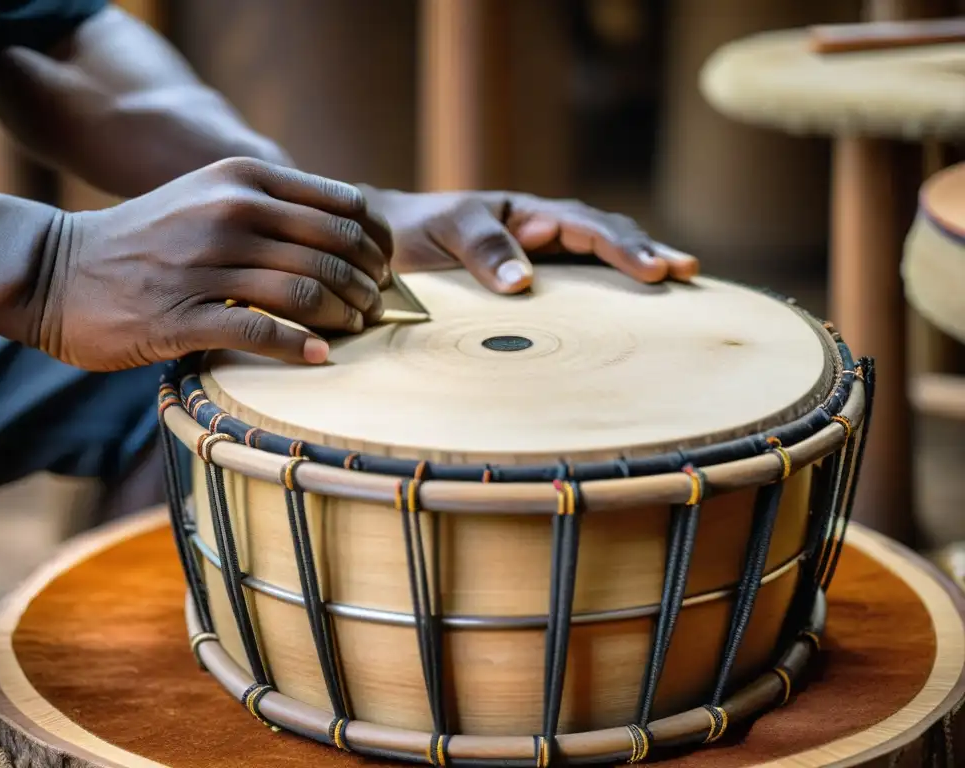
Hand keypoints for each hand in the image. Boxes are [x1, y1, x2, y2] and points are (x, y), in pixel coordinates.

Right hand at [30, 158, 391, 370]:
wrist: (57, 270)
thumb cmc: (148, 240)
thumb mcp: (209, 196)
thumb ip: (271, 205)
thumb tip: (348, 233)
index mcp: (243, 179)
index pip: (344, 207)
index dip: (376, 243)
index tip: (384, 270)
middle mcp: (229, 213)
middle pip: (334, 249)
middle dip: (367, 284)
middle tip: (374, 307)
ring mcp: (205, 264)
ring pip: (307, 290)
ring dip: (343, 317)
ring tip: (353, 329)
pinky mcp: (182, 318)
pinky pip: (262, 332)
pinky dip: (300, 348)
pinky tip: (318, 357)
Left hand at [364, 189, 697, 292]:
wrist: (385, 247)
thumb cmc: (415, 233)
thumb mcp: (445, 231)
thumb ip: (481, 248)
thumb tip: (525, 282)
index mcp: (527, 215)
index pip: (587, 227)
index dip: (622, 247)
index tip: (653, 271)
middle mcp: (542, 236)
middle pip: (608, 238)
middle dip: (647, 253)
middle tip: (686, 272)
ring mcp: (541, 263)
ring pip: (599, 264)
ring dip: (637, 271)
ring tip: (680, 287)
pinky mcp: (532, 294)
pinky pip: (577, 292)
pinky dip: (607, 300)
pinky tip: (631, 320)